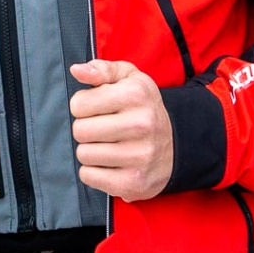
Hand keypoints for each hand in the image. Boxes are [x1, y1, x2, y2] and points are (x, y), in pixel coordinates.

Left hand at [68, 59, 172, 201]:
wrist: (177, 145)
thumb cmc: (143, 108)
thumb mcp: (129, 79)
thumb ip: (100, 69)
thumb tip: (76, 70)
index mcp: (135, 94)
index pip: (78, 104)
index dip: (83, 106)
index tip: (98, 109)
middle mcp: (140, 124)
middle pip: (80, 131)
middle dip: (86, 129)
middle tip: (102, 129)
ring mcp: (139, 156)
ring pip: (83, 154)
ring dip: (90, 151)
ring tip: (108, 145)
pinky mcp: (133, 182)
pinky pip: (89, 177)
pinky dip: (94, 172)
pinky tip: (110, 163)